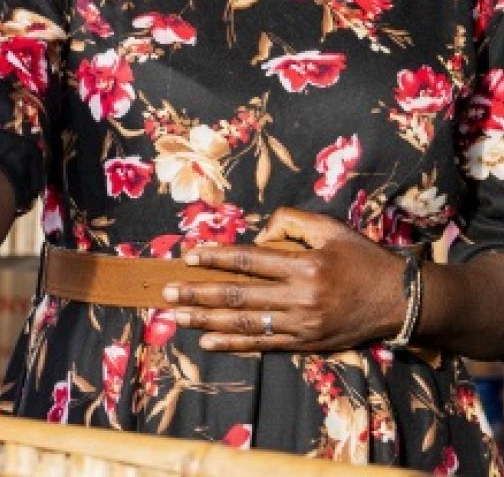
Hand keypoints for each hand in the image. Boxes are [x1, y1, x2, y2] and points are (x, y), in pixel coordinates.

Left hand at [163, 207, 407, 351]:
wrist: (400, 302)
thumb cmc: (362, 259)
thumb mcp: (330, 228)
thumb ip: (291, 222)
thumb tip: (257, 235)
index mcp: (305, 266)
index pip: (249, 260)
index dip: (216, 258)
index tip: (189, 257)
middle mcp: (301, 298)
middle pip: (239, 295)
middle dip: (198, 293)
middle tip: (167, 290)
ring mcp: (302, 325)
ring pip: (246, 323)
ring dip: (207, 319)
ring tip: (177, 314)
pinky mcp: (306, 344)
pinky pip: (263, 345)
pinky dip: (233, 343)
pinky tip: (208, 340)